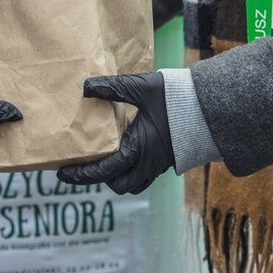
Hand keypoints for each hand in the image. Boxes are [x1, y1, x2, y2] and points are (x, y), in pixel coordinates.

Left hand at [56, 73, 172, 194]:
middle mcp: (148, 162)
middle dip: (98, 179)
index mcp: (138, 149)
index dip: (80, 175)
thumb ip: (113, 88)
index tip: (62, 173)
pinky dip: (131, 172)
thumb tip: (86, 87)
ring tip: (101, 162)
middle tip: (81, 167)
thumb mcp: (141, 88)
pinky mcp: (167, 159)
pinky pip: (145, 176)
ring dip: (116, 178)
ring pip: (133, 184)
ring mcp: (159, 163)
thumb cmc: (176, 97)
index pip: (103, 171)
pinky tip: (124, 154)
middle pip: (118, 185)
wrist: (210, 106)